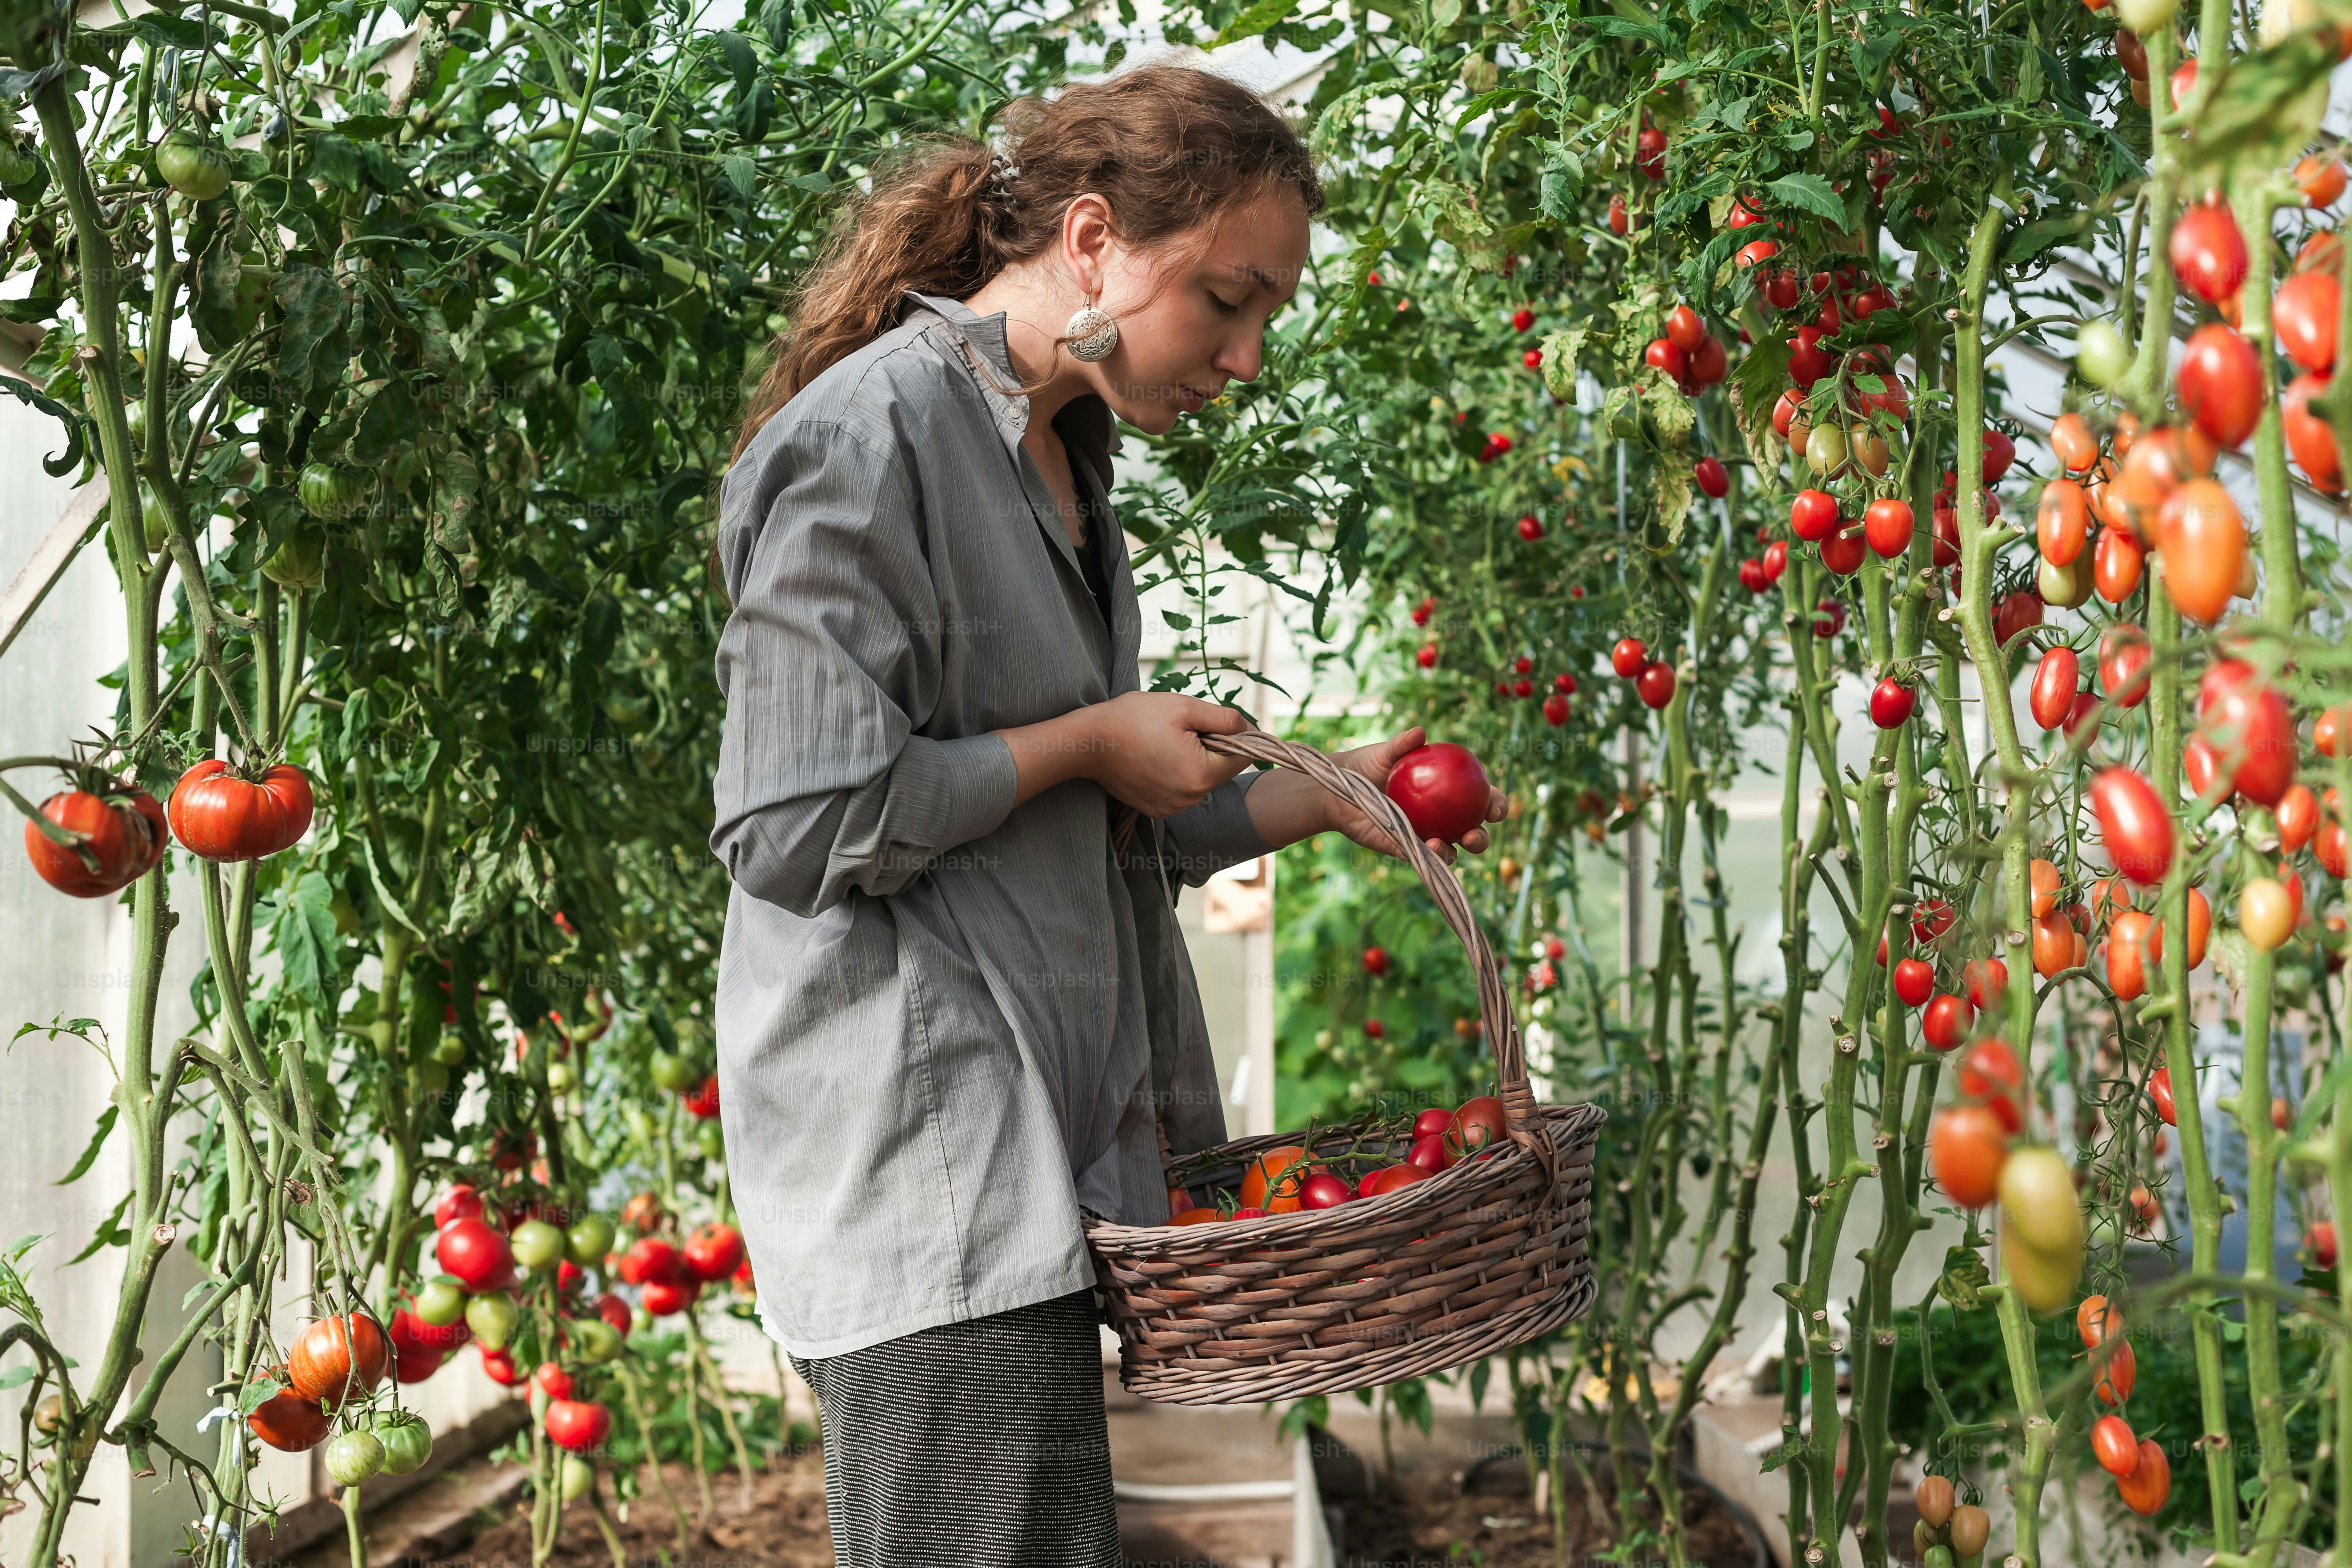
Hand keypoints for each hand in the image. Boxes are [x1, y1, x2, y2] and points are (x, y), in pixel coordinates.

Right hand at [1065, 692, 1252, 817]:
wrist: (1089, 742)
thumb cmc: (1134, 719)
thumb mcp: (1184, 707)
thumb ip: (1223, 718)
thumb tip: (1248, 727)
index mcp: (1200, 775)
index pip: (1241, 758)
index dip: (1235, 737)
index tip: (1215, 722)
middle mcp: (1188, 799)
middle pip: (1219, 770)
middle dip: (1210, 748)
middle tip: (1181, 728)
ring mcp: (1171, 808)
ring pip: (1199, 780)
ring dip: (1193, 761)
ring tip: (1164, 742)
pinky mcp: (1155, 810)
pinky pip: (1180, 790)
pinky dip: (1175, 774)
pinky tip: (1154, 757)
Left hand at [1321, 726, 1506, 864]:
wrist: (1338, 789)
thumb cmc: (1365, 766)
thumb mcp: (1384, 753)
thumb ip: (1402, 744)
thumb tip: (1420, 733)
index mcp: (1448, 793)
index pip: (1480, 799)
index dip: (1495, 804)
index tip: (1494, 805)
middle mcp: (1441, 818)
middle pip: (1472, 832)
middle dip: (1481, 837)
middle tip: (1474, 833)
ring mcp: (1424, 836)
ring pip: (1451, 851)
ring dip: (1456, 851)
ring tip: (1448, 843)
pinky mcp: (1404, 850)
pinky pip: (1421, 858)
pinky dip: (1429, 856)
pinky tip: (1427, 846)